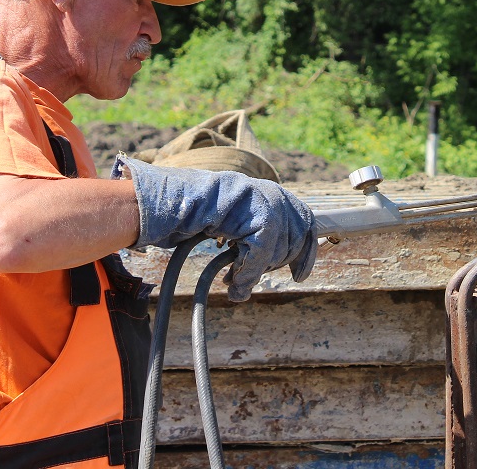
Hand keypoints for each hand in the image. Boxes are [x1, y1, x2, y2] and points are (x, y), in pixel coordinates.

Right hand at [116, 155, 316, 300]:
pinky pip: (260, 258)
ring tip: (234, 282)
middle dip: (279, 263)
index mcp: (268, 192)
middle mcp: (271, 195)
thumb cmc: (193, 210)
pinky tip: (232, 285)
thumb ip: (252, 231)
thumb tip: (271, 257)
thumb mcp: (230, 217)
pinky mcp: (257, 219)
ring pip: (276, 252)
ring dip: (255, 274)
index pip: (303, 220)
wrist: (171, 200)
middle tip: (255, 277)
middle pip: (294, 239)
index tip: (299, 274)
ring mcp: (265, 205)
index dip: (305, 250)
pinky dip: (246, 277)